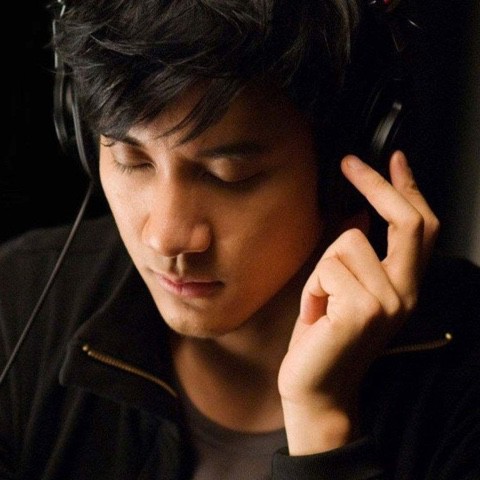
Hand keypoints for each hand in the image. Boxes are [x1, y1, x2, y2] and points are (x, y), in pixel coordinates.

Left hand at [278, 151, 439, 454]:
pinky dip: (312, 287)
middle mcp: (405, 293)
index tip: (394, 160)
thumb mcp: (344, 292)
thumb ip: (360, 258)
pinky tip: (315, 313)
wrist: (316, 389)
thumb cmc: (325, 339)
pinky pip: (327, 267)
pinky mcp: (362, 309)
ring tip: (320, 302)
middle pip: (405, 220)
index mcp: (404, 287)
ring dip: (321, 269)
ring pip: (347, 242)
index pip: (419, 227)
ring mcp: (388, 301)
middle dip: (375, 183)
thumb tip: (359, 218)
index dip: (408, 188)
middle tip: (349, 163)